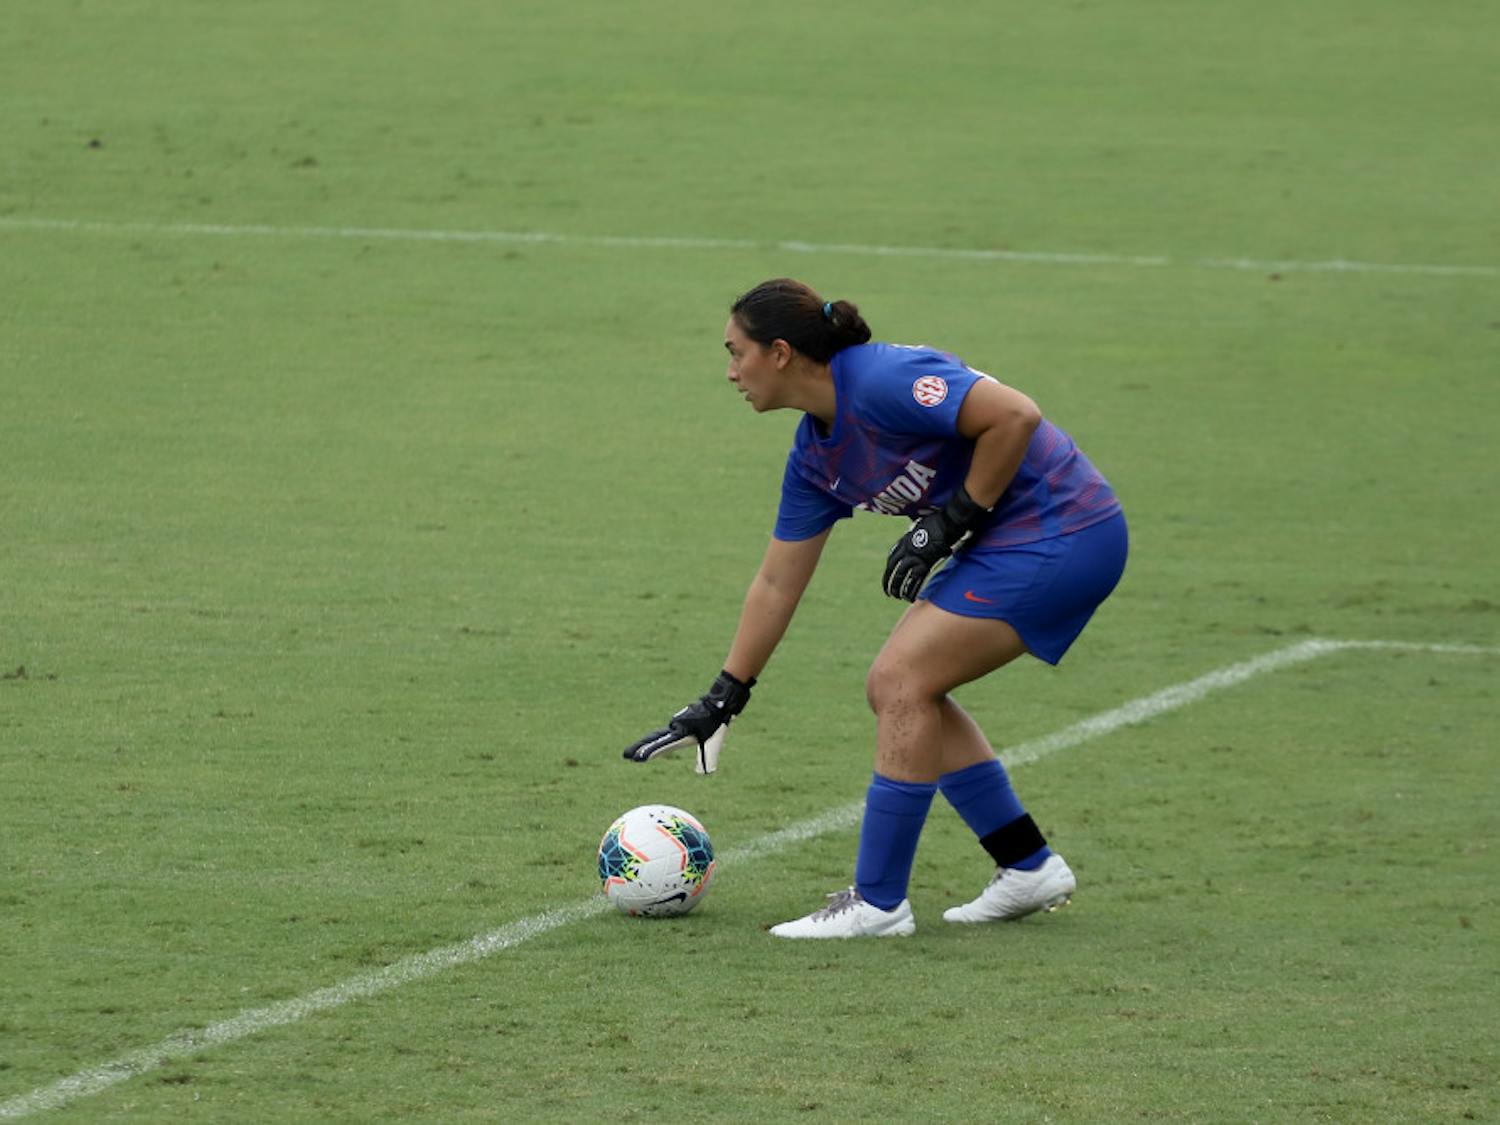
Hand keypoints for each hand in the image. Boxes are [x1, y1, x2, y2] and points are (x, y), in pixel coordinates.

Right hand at [623, 670, 754, 773]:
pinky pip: (667, 732)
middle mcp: (675, 727)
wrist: (718, 701)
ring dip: (646, 743)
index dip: (649, 752)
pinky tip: (653, 742)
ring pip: (659, 735)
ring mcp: (676, 722)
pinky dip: (657, 738)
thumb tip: (703, 773)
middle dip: (639, 747)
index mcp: (681, 732)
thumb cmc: (715, 722)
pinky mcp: (679, 721)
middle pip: (653, 738)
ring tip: (632, 753)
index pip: (662, 745)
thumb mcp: (714, 742)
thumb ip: (708, 758)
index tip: (637, 758)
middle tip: (625, 755)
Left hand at [882, 486, 990, 600]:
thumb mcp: (921, 526)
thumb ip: (917, 533)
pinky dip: (912, 590)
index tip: (888, 575)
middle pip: (894, 569)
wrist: (947, 522)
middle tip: (887, 592)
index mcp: (905, 541)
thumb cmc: (938, 521)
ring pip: (902, 576)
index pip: (892, 557)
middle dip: (889, 581)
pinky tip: (909, 598)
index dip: (889, 568)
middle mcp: (907, 550)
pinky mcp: (925, 563)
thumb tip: (917, 533)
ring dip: (898, 588)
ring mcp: (915, 557)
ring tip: (896, 597)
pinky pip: (915, 580)